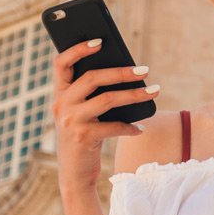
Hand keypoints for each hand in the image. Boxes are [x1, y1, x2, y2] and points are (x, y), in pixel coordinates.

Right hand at [50, 39, 156, 194]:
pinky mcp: (83, 137)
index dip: (78, 49)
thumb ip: (93, 96)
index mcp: (58, 94)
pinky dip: (130, 127)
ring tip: (155, 91)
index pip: (61, 63)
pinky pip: (113, 126)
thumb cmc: (83, 138)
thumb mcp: (82, 114)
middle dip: (121, 72)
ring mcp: (69, 121)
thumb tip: (127, 74)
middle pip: (91, 78)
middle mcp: (60, 105)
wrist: (74, 174)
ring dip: (134, 95)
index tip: (100, 40)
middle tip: (144, 70)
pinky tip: (141, 128)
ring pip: (107, 99)